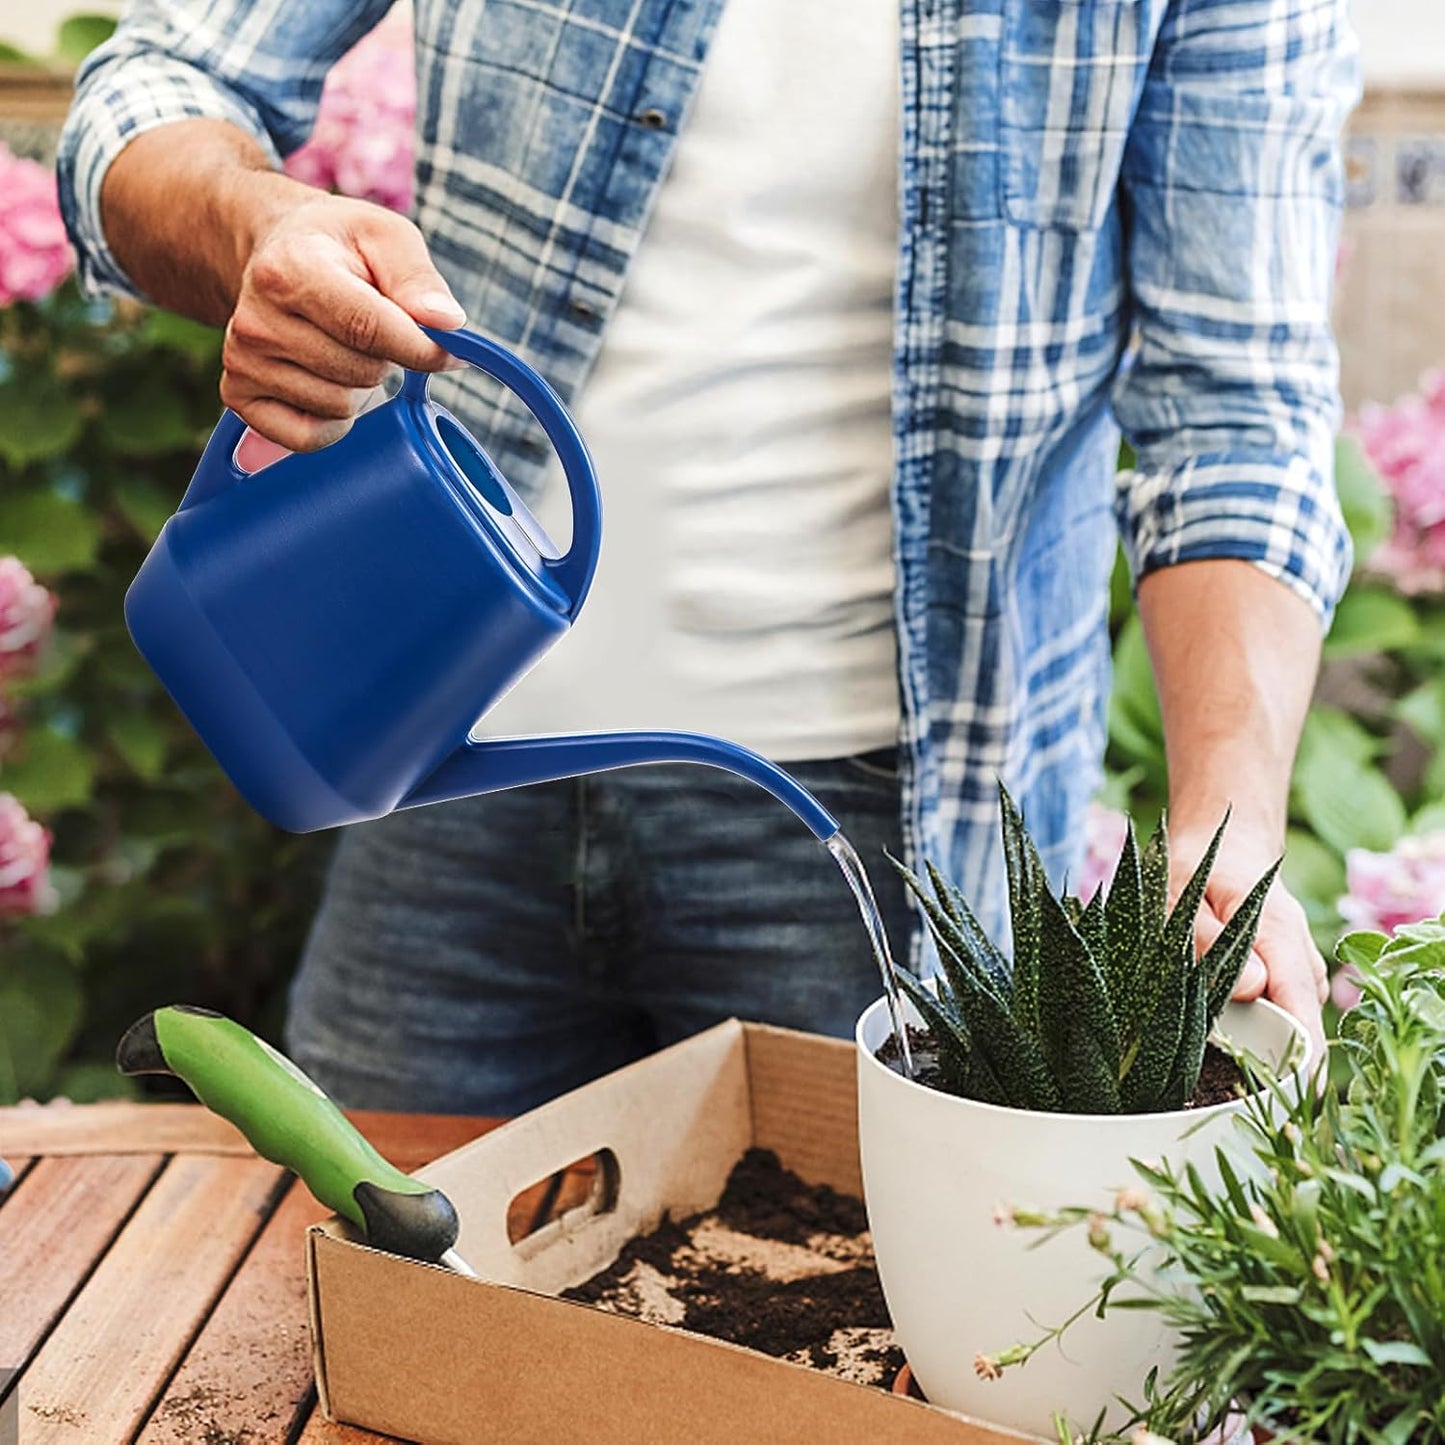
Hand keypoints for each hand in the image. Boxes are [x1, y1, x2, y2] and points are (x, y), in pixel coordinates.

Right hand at [222, 185, 465, 450]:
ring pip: (340, 407)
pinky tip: (325, 380)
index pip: (369, 329)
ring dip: (358, 386)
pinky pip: (309, 438)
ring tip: (341, 346)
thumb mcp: (386, 237)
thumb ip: (419, 278)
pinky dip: (332, 421)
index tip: (447, 350)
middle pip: (360, 372)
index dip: (420, 348)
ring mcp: (242, 360)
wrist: (274, 250)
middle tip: (370, 329)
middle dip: (385, 358)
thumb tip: (448, 323)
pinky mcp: (239, 395)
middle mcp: (256, 319)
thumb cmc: (338, 246)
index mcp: (290, 269)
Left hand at [1168, 818, 1327, 1071]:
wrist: (1226, 842)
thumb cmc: (1197, 866)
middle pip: (1301, 1025)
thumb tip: (1250, 988)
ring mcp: (1300, 969)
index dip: (1300, 1059)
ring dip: (1262, 1039)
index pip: (1301, 1007)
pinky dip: (1261, 1025)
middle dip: (1272, 1057)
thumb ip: (1208, 939)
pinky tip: (1228, 1024)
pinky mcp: (1291, 977)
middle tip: (1229, 1084)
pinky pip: (1283, 1011)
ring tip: (1216, 1048)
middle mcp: (1301, 956)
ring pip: (1291, 1020)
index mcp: (1280, 933)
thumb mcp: (1183, 892)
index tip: (1290, 1097)